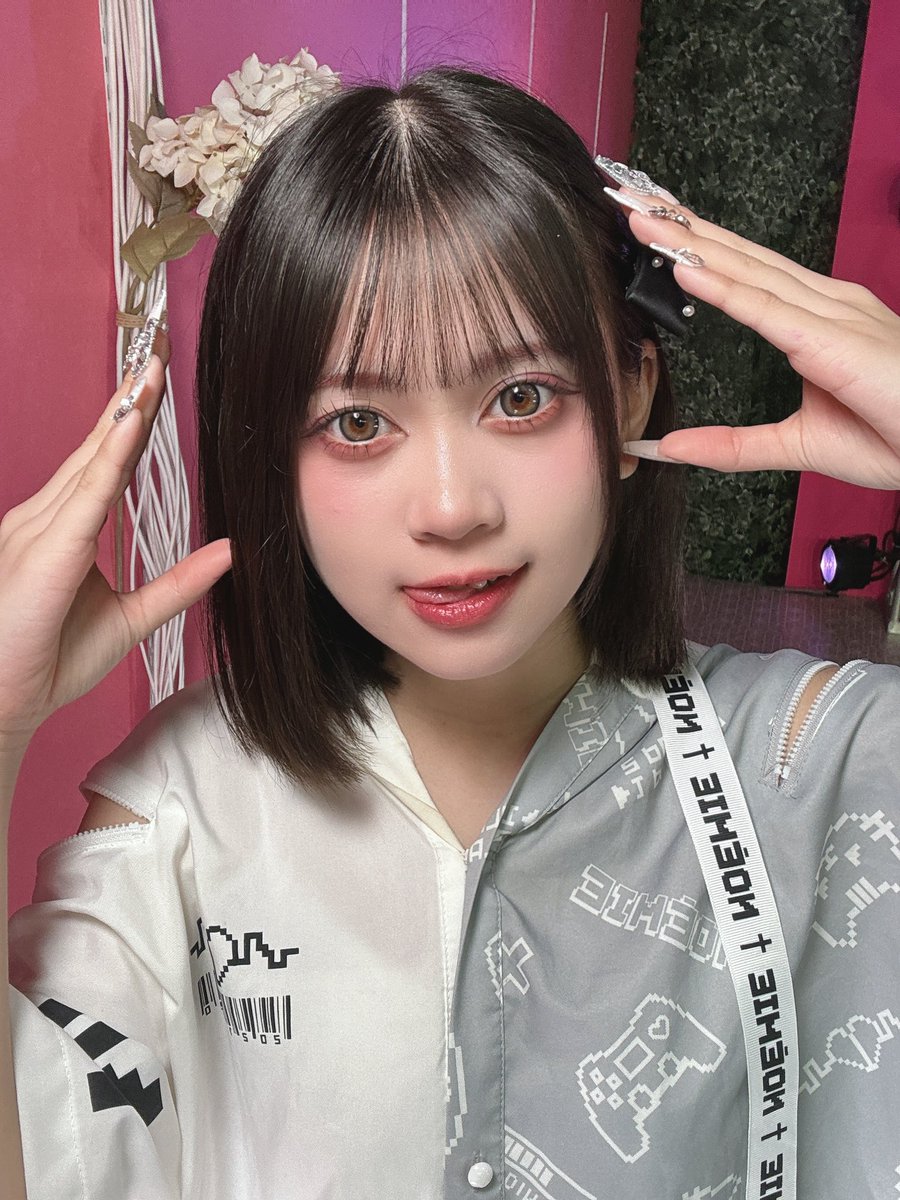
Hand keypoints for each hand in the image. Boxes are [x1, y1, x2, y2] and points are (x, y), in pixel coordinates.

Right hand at [0, 338, 231, 745]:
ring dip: (125, 412)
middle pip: (98, 447)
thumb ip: (179, 584)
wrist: (1, 703)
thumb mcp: (131, 618)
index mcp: (63, 529)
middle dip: (131, 399)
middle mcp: (46, 517)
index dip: (133, 421)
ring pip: (93, 458)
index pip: (105, 461)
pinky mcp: (47, 549)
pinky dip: (111, 455)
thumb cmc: (47, 660)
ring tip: (153, 370)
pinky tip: (132, 423)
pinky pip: (87, 494)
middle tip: (159, 351)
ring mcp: (40, 528)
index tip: (156, 382)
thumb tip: (228, 552)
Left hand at [620, 196, 899, 488]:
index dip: (696, 246)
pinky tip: (687, 266)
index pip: (746, 272)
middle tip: (629, 196)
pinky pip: (769, 309)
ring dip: (691, 243)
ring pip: (748, 271)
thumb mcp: (795, 445)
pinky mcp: (834, 341)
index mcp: (819, 320)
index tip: (652, 222)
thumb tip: (670, 447)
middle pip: (740, 257)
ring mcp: (831, 316)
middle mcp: (824, 304)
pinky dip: (726, 286)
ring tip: (641, 217)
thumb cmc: (895, 436)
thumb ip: (731, 446)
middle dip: (682, 227)